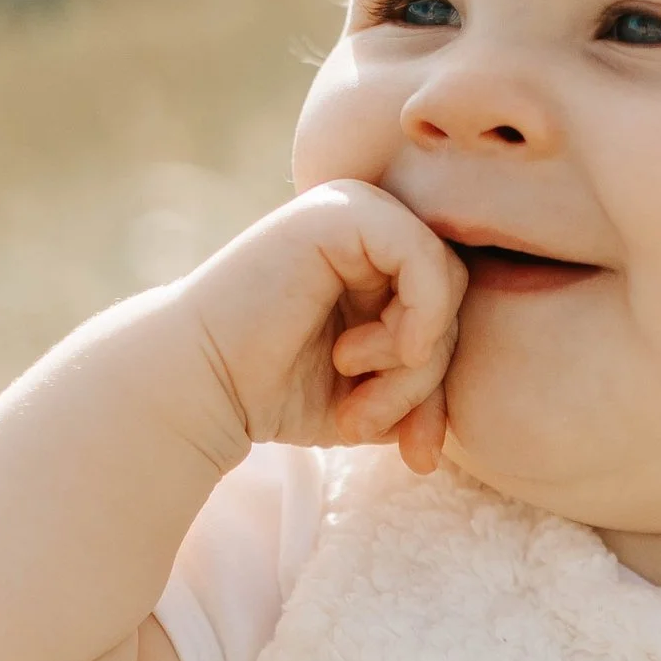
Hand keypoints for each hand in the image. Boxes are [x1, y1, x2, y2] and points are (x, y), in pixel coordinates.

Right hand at [180, 180, 466, 472]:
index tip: (414, 450)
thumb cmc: (276, 391)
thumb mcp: (372, 400)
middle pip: (457, 300)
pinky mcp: (342, 212)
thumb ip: (424, 388)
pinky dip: (416, 320)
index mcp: (380, 256)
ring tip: (359, 402)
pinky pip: (425, 259)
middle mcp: (373, 222)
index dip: (442, 384)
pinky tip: (371, 357)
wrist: (201, 385)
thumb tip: (459, 426)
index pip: (454, 313)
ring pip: (447, 286)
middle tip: (374, 429)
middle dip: (427, 382)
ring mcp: (356, 209)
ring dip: (414, 366)